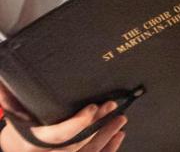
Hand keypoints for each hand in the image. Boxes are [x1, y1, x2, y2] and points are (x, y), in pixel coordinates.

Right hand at [0, 98, 125, 151]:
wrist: (17, 148)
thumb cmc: (18, 127)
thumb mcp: (13, 112)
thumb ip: (12, 99)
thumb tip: (6, 83)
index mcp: (32, 142)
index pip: (57, 135)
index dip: (76, 123)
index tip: (92, 108)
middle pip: (76, 142)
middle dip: (96, 124)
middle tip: (110, 106)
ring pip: (86, 150)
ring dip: (106, 134)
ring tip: (120, 118)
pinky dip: (108, 148)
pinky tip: (118, 135)